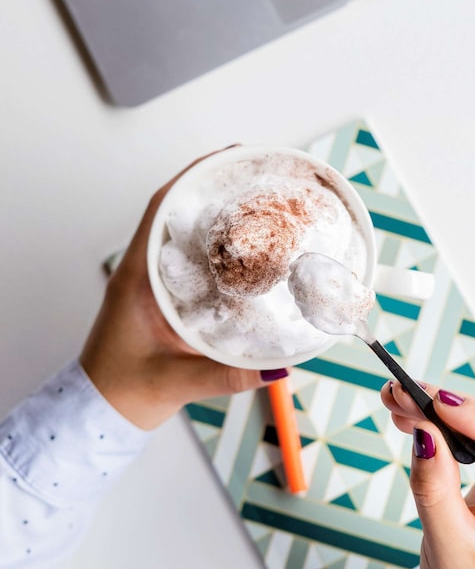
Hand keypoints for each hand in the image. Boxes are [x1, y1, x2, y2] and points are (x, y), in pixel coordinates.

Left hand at [80, 149, 272, 429]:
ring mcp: (153, 281)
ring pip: (186, 229)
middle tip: (258, 170)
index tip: (229, 157)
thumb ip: (228, 376)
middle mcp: (143, 271)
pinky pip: (193, 253)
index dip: (194, 177)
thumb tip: (278, 368)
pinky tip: (248, 242)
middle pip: (178, 210)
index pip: (161, 211)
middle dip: (216, 184)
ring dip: (218, 208)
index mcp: (137, 279)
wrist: (102, 411)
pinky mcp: (165, 295)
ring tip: (259, 196)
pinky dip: (219, 238)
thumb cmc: (126, 391)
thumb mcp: (178, 382)